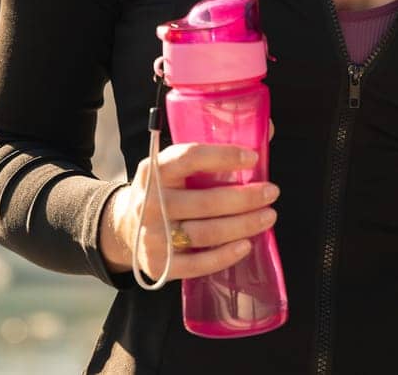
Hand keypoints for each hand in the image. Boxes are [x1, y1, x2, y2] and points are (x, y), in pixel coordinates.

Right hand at [99, 140, 278, 282]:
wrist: (125, 227)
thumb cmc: (166, 190)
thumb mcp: (176, 167)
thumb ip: (214, 150)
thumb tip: (266, 130)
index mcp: (154, 170)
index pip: (190, 157)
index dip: (223, 156)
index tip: (253, 158)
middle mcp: (149, 203)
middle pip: (205, 201)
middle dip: (245, 197)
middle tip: (272, 192)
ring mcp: (152, 236)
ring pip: (206, 232)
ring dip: (243, 225)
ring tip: (268, 216)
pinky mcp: (159, 265)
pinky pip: (197, 264)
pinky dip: (225, 256)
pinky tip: (246, 245)